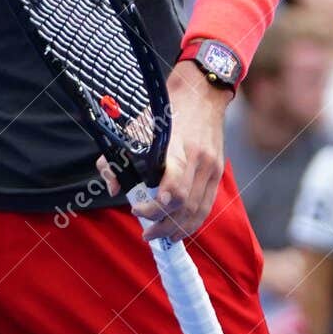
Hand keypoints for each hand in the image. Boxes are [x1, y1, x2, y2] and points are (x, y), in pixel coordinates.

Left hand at [95, 62, 227, 241]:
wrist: (202, 96)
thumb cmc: (165, 113)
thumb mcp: (136, 129)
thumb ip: (118, 158)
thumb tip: (114, 187)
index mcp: (178, 149)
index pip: (175, 188)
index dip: (156, 207)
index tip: (137, 209)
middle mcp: (199, 161)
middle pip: (185, 206)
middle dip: (163, 225)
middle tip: (146, 233)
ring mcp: (212, 168)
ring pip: (198, 211)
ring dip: (179, 229)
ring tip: (161, 237)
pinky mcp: (218, 172)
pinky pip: (208, 206)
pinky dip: (193, 222)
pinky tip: (179, 229)